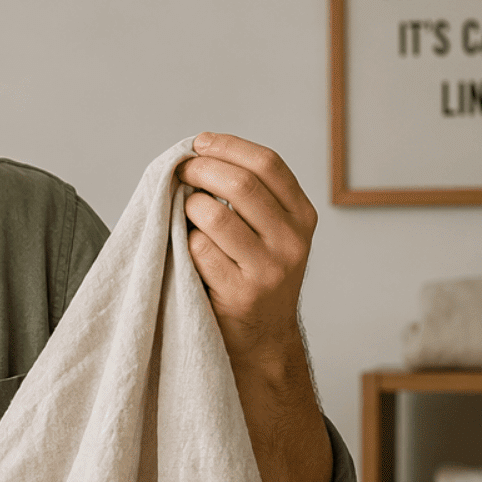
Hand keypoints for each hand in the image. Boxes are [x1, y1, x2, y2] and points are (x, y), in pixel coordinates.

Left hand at [178, 133, 317, 365]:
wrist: (262, 338)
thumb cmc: (255, 274)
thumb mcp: (272, 233)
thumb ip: (251, 197)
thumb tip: (200, 154)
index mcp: (302, 217)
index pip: (268, 164)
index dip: (228, 146)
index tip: (200, 142)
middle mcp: (292, 241)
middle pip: (240, 183)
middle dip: (200, 169)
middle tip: (179, 171)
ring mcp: (268, 270)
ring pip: (213, 215)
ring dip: (188, 207)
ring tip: (184, 212)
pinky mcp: (240, 294)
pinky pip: (198, 250)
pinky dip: (183, 242)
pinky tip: (186, 248)